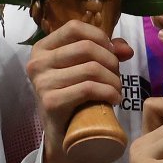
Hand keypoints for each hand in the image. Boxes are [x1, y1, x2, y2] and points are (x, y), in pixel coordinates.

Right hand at [26, 19, 133, 162]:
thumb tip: (125, 49)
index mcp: (42, 48)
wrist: (63, 134)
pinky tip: (114, 99)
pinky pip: (89, 88)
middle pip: (87, 48)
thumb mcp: (87, 68)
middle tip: (117, 77)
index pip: (74, 27)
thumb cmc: (75, 96)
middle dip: (111, 62)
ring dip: (114, 80)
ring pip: (91, 69)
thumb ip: (106, 51)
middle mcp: (37, 63)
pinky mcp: (50, 102)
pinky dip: (109, 92)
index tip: (112, 53)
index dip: (100, 37)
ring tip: (116, 90)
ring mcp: (41, 83)